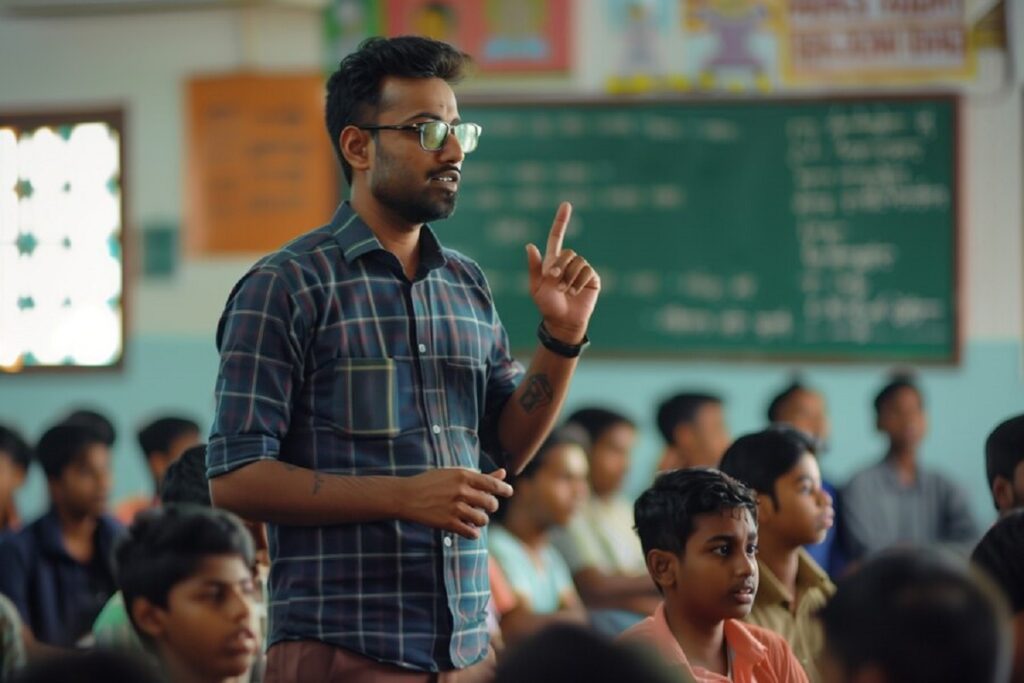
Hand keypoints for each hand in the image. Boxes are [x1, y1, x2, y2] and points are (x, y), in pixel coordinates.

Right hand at [398, 468, 513, 538]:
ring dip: (481, 520)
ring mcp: (455, 508)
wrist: (407, 496)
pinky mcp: (448, 523)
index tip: (509, 492)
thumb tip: (503, 473)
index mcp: (464, 476)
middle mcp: (462, 491)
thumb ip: (481, 476)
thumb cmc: (433, 482)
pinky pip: (471, 533)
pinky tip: (468, 528)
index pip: (493, 484)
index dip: (505, 489)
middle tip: (484, 505)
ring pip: (483, 519)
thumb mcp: (455, 474)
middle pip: (491, 503)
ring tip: (474, 517)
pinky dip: (473, 533)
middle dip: (491, 506)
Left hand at [526, 202, 600, 343]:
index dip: (561, 221)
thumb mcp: (536, 287)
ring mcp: (581, 269)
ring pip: (578, 262)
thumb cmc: (547, 305)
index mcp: (553, 261)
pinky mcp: (592, 278)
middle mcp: (568, 263)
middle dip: (560, 267)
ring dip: (569, 278)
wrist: (563, 321)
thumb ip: (534, 267)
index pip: (557, 236)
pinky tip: (575, 292)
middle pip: (567, 252)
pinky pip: (587, 271)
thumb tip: (529, 245)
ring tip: (565, 292)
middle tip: (555, 283)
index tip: (566, 205)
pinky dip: (579, 282)